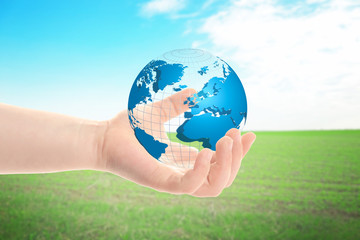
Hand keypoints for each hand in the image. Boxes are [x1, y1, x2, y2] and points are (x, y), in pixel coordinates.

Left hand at [99, 89, 255, 196]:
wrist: (103, 137)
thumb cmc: (129, 127)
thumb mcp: (159, 112)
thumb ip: (177, 105)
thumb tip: (195, 91)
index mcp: (187, 160)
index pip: (220, 164)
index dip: (239, 152)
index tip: (250, 133)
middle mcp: (184, 173)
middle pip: (223, 178)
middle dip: (237, 159)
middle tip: (237, 135)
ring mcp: (174, 180)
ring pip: (214, 186)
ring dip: (227, 165)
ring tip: (226, 140)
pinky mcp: (162, 183)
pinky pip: (191, 185)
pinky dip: (204, 170)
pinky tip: (208, 150)